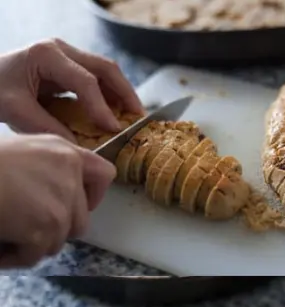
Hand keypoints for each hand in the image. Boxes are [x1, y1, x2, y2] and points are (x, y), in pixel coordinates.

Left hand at [0, 38, 142, 140]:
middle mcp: (60, 49)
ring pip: (106, 71)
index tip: (114, 129)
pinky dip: (111, 94)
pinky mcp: (69, 65)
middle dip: (125, 93)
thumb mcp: (16, 112)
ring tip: (133, 116)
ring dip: (122, 93)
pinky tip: (118, 112)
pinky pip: (97, 77)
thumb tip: (81, 149)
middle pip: (105, 68)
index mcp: (47, 55)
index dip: (102, 107)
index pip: (86, 81)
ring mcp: (67, 55)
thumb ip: (49, 129)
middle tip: (139, 117)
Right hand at [0, 134, 114, 267]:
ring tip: (5, 232)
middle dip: (53, 228)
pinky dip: (14, 257)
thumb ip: (45, 167)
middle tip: (22, 225)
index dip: (92, 195)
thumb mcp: (16, 149)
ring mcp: (59, 205)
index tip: (75, 205)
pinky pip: (35, 256)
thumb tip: (55, 195)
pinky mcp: (44, 229)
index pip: (104, 174)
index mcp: (62, 151)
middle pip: (79, 220)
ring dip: (32, 243)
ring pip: (57, 241)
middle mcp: (68, 175)